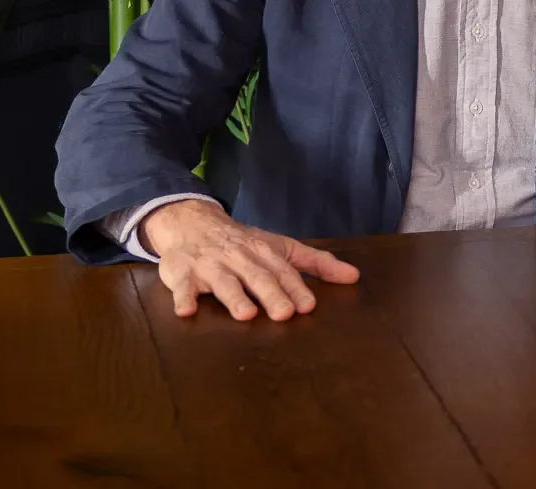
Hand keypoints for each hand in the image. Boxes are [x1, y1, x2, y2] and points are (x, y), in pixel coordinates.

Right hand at [139, 199, 359, 321]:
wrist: (193, 222)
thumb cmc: (244, 244)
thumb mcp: (282, 248)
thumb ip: (317, 263)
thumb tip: (354, 277)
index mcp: (265, 253)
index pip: (283, 272)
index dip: (296, 288)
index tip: (309, 305)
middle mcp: (239, 258)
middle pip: (257, 277)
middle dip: (271, 294)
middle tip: (284, 313)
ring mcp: (210, 266)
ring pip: (223, 283)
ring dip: (234, 297)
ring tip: (245, 314)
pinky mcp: (182, 273)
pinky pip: (182, 286)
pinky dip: (182, 297)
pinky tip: (186, 310)